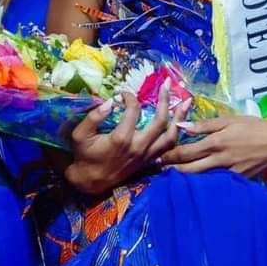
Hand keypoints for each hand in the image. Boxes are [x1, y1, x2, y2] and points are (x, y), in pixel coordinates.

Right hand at [65, 84, 190, 195]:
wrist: (91, 181)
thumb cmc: (85, 156)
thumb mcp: (80, 135)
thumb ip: (93, 117)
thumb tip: (110, 101)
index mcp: (122, 138)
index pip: (134, 110)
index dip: (130, 97)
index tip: (124, 93)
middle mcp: (139, 146)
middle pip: (160, 121)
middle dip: (165, 100)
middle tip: (168, 84)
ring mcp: (147, 155)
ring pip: (171, 136)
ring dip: (179, 118)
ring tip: (187, 102)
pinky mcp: (149, 160)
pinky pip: (169, 147)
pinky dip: (176, 133)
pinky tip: (180, 122)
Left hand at [159, 114, 266, 176]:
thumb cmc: (254, 127)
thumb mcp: (229, 120)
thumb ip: (205, 125)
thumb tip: (182, 126)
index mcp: (215, 142)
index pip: (185, 152)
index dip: (169, 156)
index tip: (157, 157)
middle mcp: (219, 160)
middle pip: (189, 170)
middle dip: (172, 172)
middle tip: (159, 172)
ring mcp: (228, 173)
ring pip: (201, 180)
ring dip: (185, 180)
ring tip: (172, 180)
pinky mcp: (237, 181)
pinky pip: (216, 184)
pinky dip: (204, 185)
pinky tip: (196, 186)